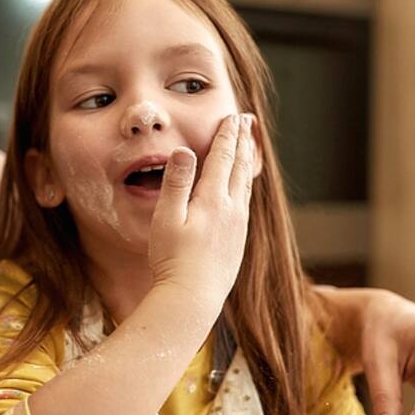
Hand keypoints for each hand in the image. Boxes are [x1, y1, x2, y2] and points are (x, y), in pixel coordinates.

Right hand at [148, 114, 255, 305]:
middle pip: (240, 166)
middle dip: (242, 141)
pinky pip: (246, 202)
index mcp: (213, 199)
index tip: (232, 116)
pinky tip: (243, 188)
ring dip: (247, 161)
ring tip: (248, 146)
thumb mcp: (166, 218)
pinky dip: (246, 184)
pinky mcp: (238, 242)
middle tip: (245, 121)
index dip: (227, 134)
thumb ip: (176, 183)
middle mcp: (232, 210)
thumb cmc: (172, 260)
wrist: (193, 299)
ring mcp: (238, 227)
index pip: (223, 157)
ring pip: (246, 184)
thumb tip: (185, 150)